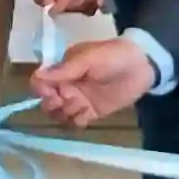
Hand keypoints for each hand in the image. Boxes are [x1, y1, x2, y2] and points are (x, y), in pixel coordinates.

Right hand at [31, 37, 156, 127]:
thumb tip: (37, 76)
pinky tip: (88, 113)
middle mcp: (67, 85)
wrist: (141, 66)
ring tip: (82, 104)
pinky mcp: (92, 112)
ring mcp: (79, 100)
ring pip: (60, 114)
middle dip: (52, 103)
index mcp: (62, 69)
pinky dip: (78, 120)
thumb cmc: (112, 56)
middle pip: (47, 101)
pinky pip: (77, 122)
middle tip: (67, 99)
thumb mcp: (87, 59)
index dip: (41, 89)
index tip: (51, 91)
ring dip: (66, 112)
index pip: (41, 82)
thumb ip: (63, 69)